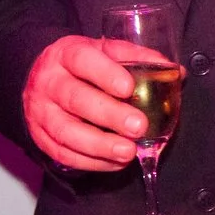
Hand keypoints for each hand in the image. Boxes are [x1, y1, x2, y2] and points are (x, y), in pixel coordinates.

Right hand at [22, 35, 153, 172]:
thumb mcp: (104, 52)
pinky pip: (62, 154)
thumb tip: (176, 73)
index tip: (129, 88)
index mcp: (66, 54)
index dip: (105, 74)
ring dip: (99, 146)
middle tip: (139, 127)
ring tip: (128, 152)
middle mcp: (49, 82)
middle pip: (75, 99)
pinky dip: (90, 162)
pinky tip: (115, 162)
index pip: (82, 60)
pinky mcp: (39, 137)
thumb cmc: (80, 66)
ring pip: (66, 131)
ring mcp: (40, 112)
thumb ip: (136, 59)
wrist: (38, 78)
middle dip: (109, 115)